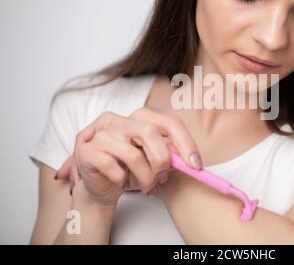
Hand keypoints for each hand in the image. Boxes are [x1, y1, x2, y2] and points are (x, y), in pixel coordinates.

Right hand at [55, 109, 202, 205]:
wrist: (100, 187)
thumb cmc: (129, 171)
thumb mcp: (153, 162)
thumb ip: (169, 155)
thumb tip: (191, 161)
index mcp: (139, 118)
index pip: (169, 123)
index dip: (185, 143)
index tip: (195, 165)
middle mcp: (119, 120)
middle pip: (151, 133)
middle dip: (162, 160)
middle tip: (162, 177)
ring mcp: (100, 133)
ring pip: (133, 154)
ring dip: (144, 177)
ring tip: (145, 186)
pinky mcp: (86, 150)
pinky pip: (112, 167)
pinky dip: (122, 180)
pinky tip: (121, 183)